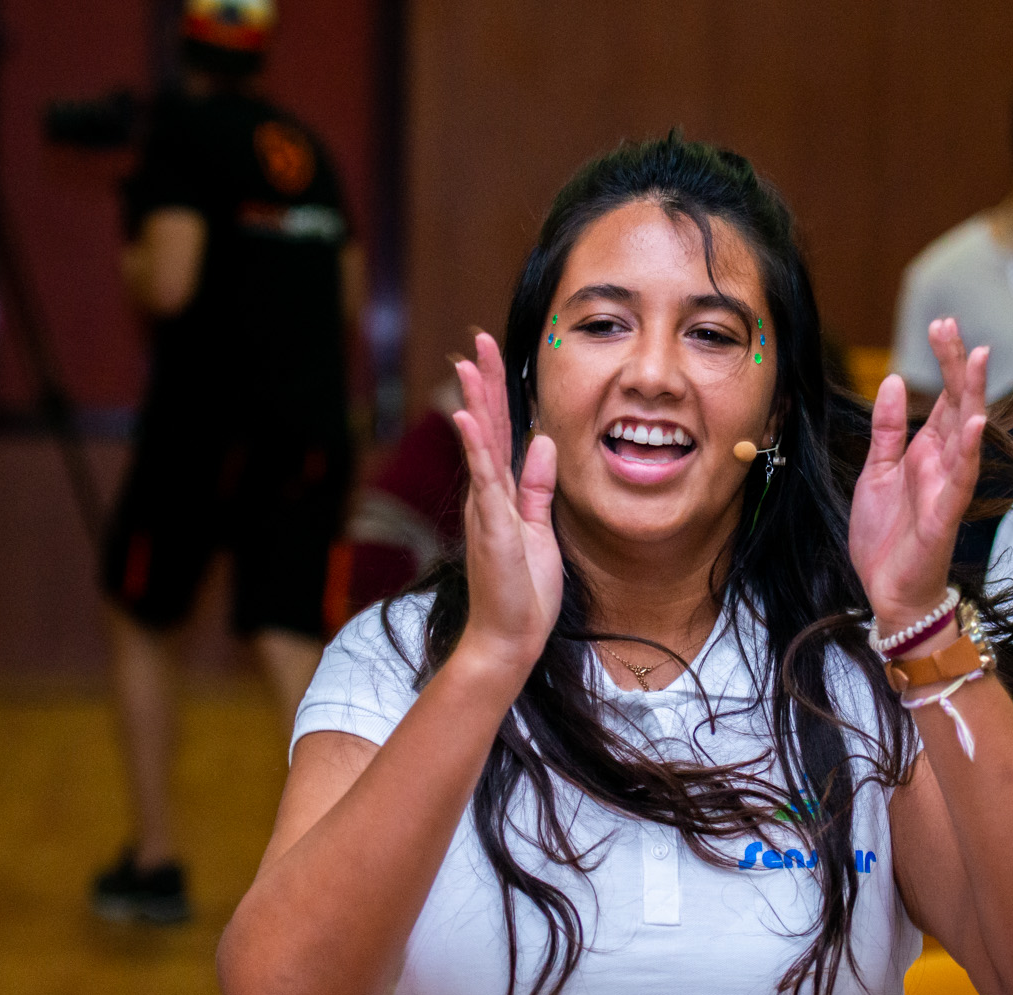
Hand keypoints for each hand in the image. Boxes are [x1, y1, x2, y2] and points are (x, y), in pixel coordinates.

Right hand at [446, 331, 563, 676]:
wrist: (509, 637)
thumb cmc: (524, 591)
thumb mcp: (541, 529)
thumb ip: (540, 486)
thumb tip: (545, 442)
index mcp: (502, 494)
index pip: (500, 433)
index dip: (499, 394)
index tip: (495, 357)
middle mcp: (488, 495)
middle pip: (486, 427)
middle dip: (484, 383)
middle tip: (478, 340)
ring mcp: (486, 509)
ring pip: (481, 445)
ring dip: (476, 402)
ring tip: (468, 364)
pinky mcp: (490, 526)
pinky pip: (484, 480)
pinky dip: (476, 448)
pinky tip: (468, 418)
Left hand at [849, 319, 988, 631]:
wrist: (888, 591)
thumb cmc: (887, 536)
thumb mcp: (876, 471)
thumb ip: (886, 429)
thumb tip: (891, 379)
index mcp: (927, 450)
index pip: (943, 397)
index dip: (944, 361)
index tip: (941, 323)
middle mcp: (943, 463)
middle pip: (957, 404)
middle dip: (956, 365)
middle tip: (952, 326)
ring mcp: (947, 487)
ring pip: (965, 434)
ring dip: (972, 396)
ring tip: (977, 358)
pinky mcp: (944, 515)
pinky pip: (960, 479)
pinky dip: (967, 450)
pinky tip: (973, 421)